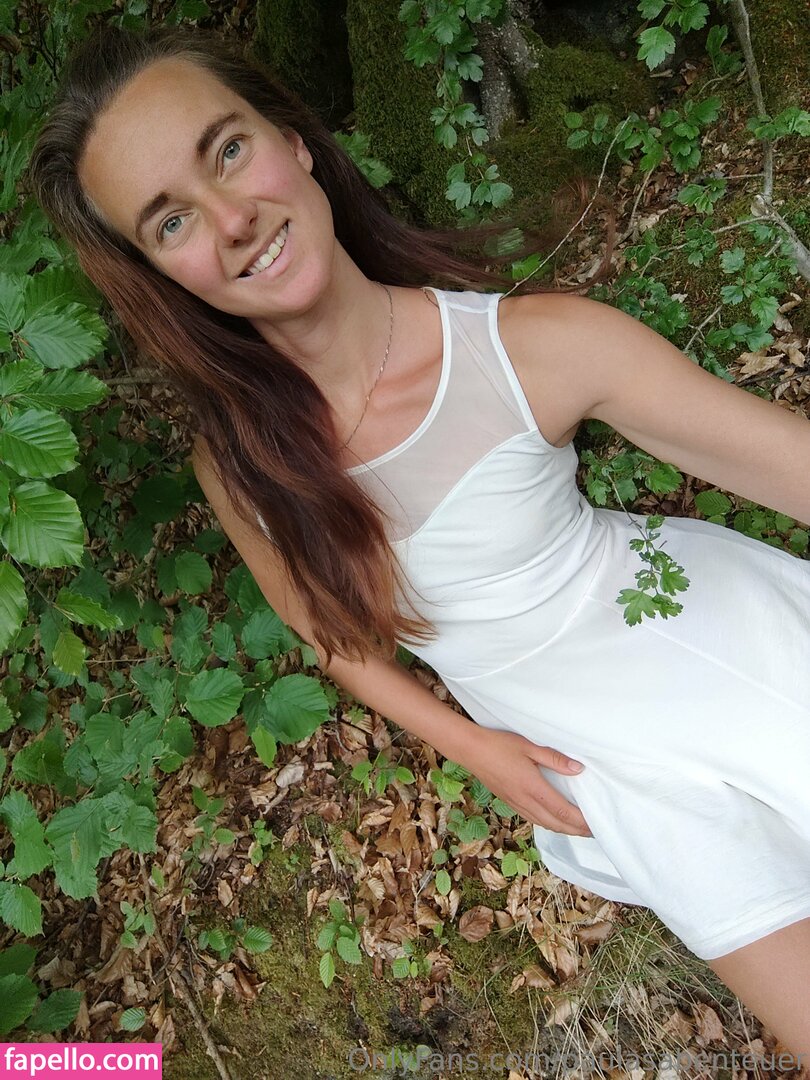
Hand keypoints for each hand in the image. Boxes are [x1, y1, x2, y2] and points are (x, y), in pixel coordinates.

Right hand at [463, 728, 592, 837]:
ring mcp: (515, 803)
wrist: (469, 749)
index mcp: (532, 787)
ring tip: (578, 829)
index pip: (562, 811)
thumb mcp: (529, 746)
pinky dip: (548, 824)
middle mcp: (524, 800)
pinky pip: (533, 819)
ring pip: (544, 824)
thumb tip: (578, 769)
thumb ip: (555, 759)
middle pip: (555, 824)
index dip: (580, 821)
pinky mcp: (509, 802)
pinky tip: (553, 820)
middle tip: (594, 832)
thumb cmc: (498, 744)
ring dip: (563, 830)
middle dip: (576, 831)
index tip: (595, 825)